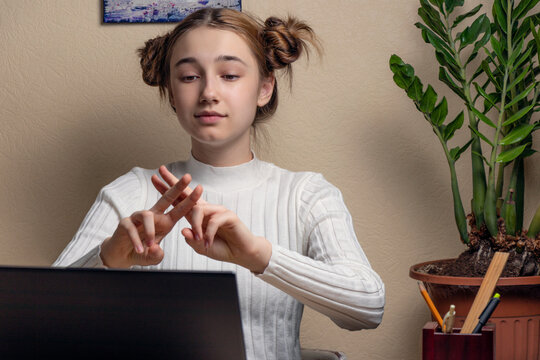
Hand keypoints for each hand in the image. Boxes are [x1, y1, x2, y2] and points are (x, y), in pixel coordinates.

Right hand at [100, 172, 202, 267]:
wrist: (122, 256)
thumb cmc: (142, 251)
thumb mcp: (153, 256)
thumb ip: (157, 254)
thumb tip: (156, 249)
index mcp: (165, 221)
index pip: (179, 209)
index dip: (189, 200)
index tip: (200, 188)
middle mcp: (153, 216)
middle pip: (166, 198)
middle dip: (177, 187)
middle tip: (188, 177)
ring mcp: (138, 218)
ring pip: (146, 215)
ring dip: (150, 231)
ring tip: (150, 244)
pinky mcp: (125, 223)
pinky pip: (131, 228)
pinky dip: (136, 239)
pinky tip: (139, 249)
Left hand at [152, 166, 271, 272]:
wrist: (241, 254)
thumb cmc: (222, 248)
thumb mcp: (201, 246)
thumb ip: (192, 239)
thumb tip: (183, 230)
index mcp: (197, 216)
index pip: (180, 200)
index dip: (167, 190)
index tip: (154, 179)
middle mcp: (206, 209)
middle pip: (187, 192)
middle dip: (173, 182)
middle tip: (161, 170)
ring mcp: (218, 211)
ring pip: (199, 211)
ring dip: (196, 226)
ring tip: (198, 239)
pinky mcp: (229, 216)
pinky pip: (213, 221)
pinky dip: (208, 233)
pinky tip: (208, 242)